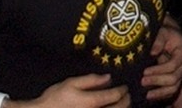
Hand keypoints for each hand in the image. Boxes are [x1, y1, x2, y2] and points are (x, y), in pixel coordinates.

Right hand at [6, 74, 127, 107]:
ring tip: (120, 104)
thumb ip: (91, 80)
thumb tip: (108, 78)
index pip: (115, 96)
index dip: (123, 90)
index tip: (124, 87)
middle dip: (126, 100)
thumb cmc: (55, 99)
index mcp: (92, 102)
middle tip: (126, 95)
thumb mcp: (71, 84)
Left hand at [141, 22, 181, 102]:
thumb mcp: (163, 32)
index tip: (145, 71)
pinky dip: (160, 95)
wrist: (169, 37)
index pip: (173, 65)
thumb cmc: (166, 34)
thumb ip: (159, 40)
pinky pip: (170, 91)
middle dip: (157, 80)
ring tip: (146, 93)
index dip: (159, 70)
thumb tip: (153, 52)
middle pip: (173, 78)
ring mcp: (180, 74)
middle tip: (142, 81)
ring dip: (159, 92)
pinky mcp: (175, 80)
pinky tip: (149, 95)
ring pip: (173, 88)